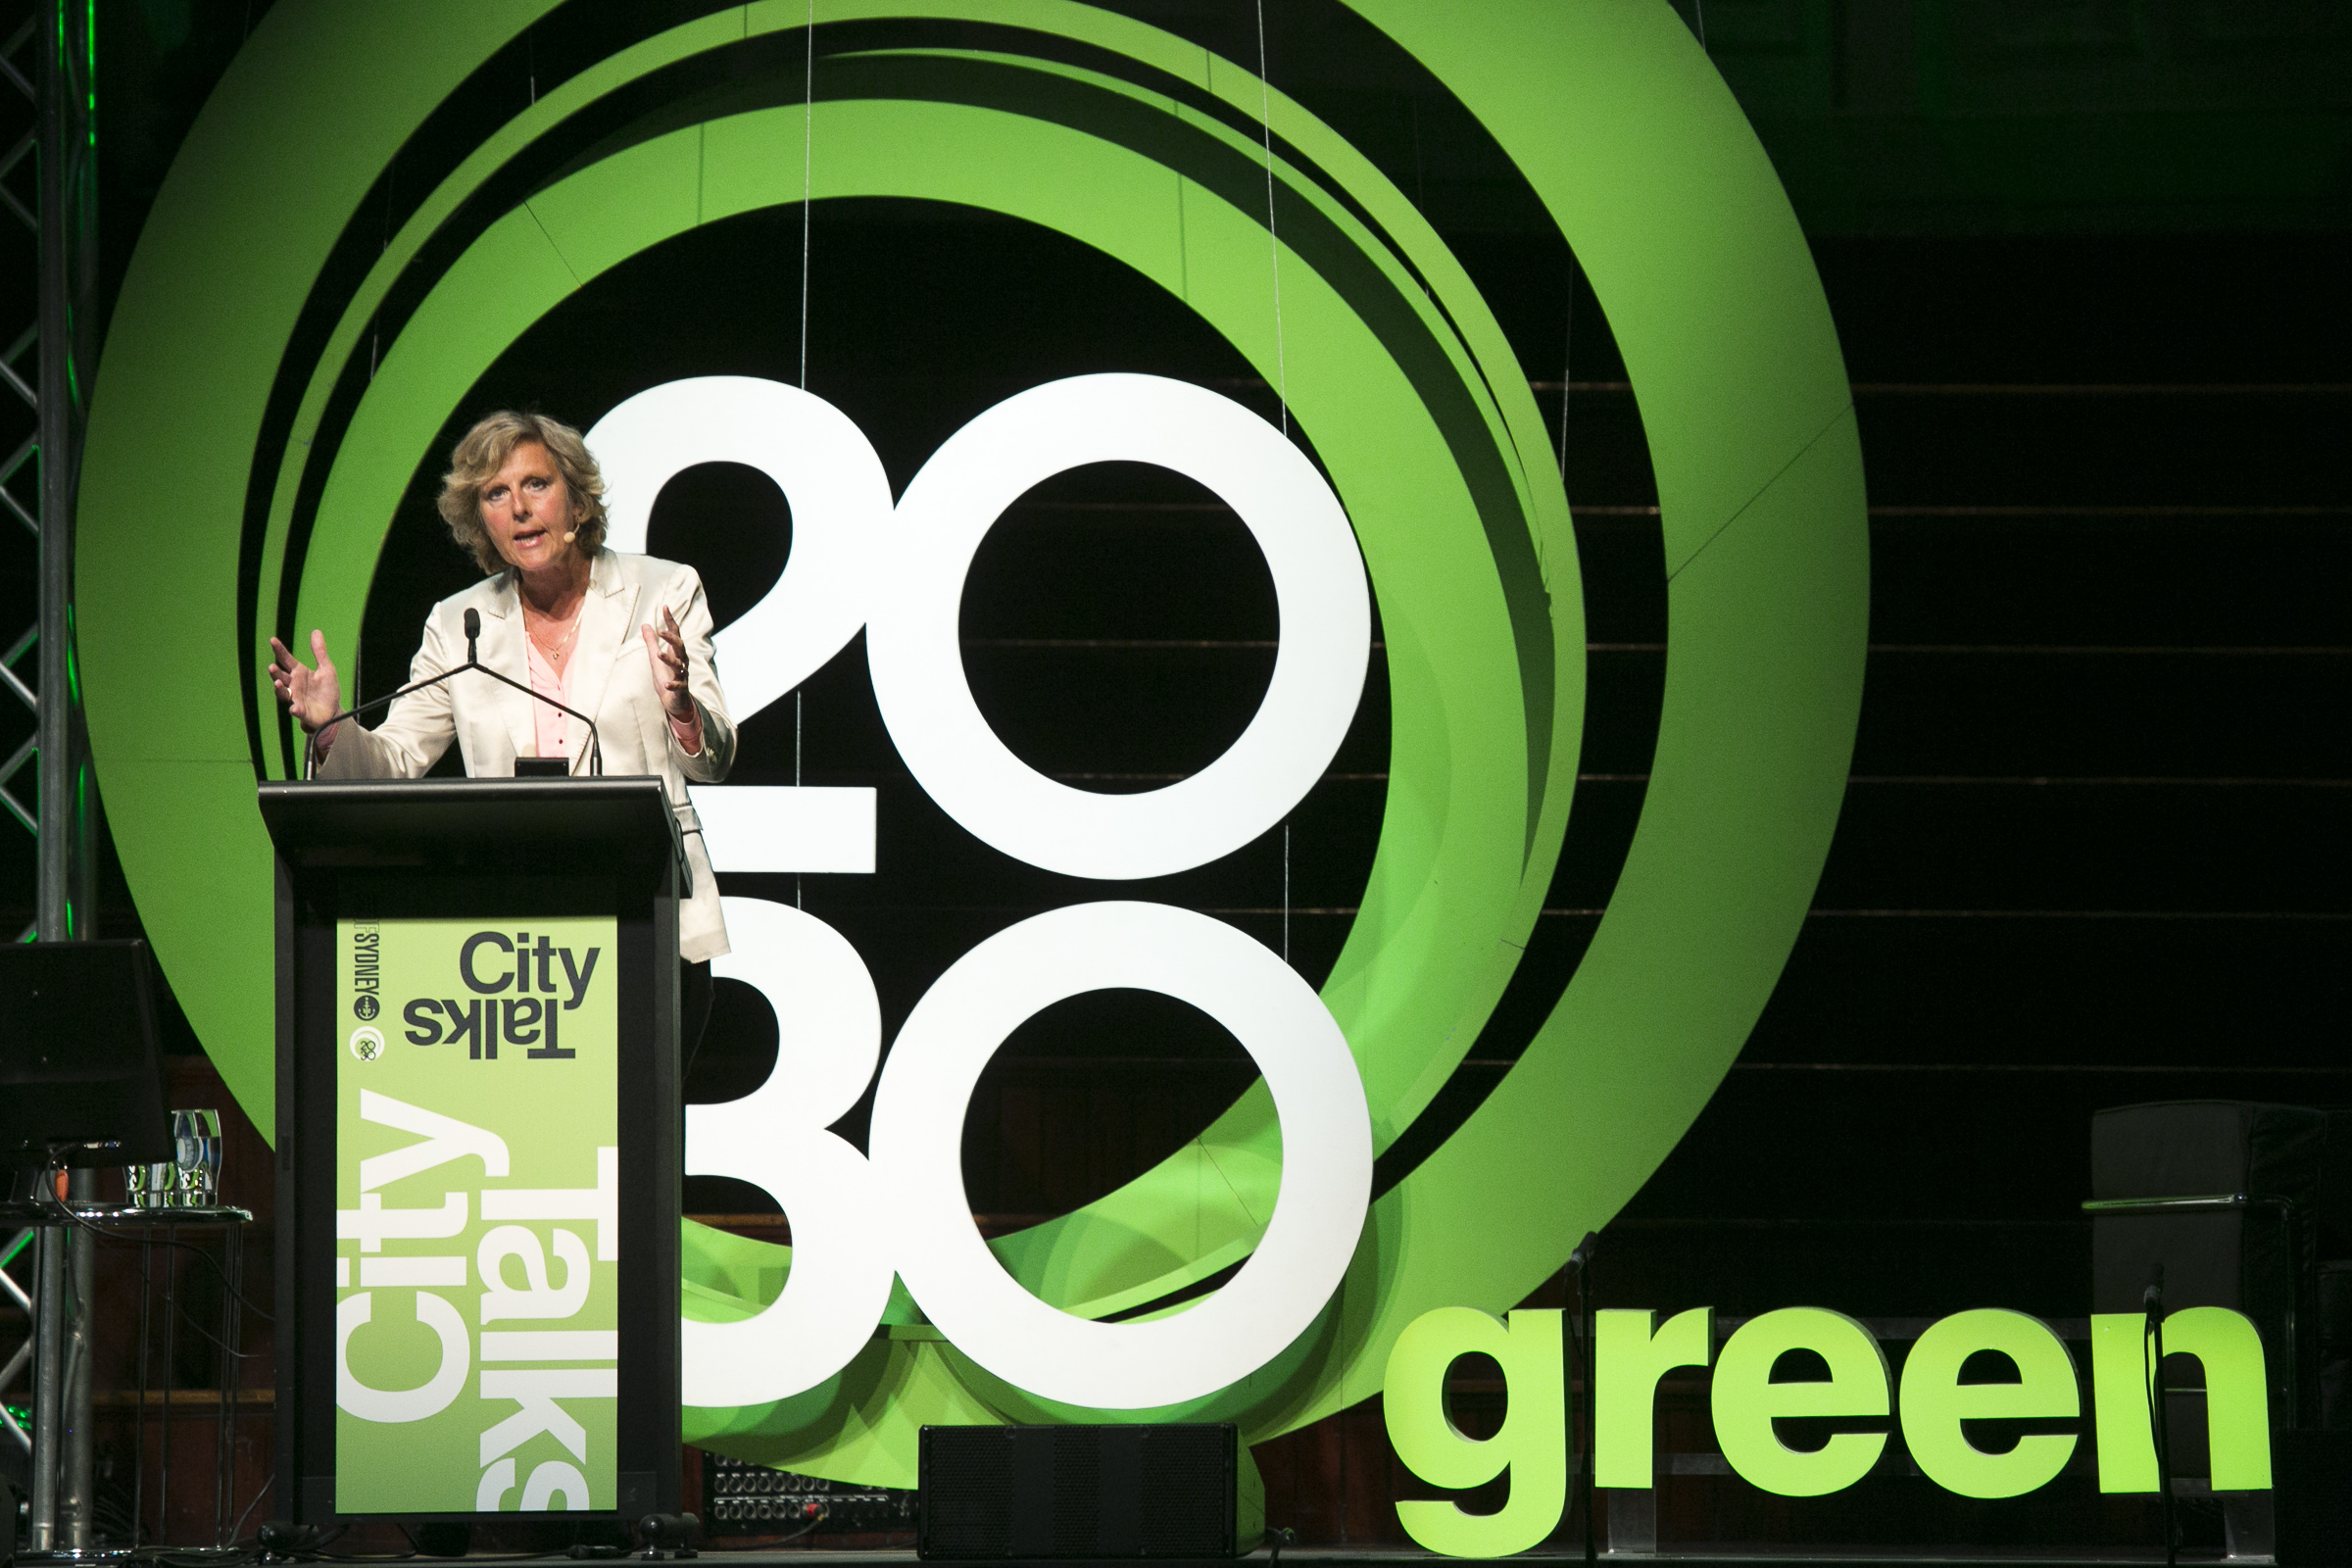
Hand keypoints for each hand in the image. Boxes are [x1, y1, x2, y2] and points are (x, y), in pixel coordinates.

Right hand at [268, 630, 343, 741]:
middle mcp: (294, 685)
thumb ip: (320, 652)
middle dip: (275, 673)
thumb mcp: (326, 669)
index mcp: (299, 673)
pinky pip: (296, 711)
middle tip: (272, 667)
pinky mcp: (302, 711)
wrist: (333, 711)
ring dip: (280, 689)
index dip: (279, 650)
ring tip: (278, 684)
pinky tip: (294, 708)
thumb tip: (316, 631)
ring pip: (283, 693)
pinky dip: (295, 709)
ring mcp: (296, 698)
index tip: (272, 640)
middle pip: (281, 677)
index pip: (286, 659)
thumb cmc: (327, 690)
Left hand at [641, 606, 697, 729]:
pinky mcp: (681, 688)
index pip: (675, 633)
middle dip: (671, 638)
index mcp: (676, 652)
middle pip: (680, 646)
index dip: (670, 620)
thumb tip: (645, 625)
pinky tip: (666, 683)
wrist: (674, 701)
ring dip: (669, 659)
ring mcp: (682, 675)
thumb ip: (651, 642)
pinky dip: (673, 684)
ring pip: (679, 664)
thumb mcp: (655, 658)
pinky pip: (678, 685)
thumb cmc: (666, 677)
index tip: (665, 607)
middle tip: (660, 631)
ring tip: (658, 654)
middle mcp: (681, 661)